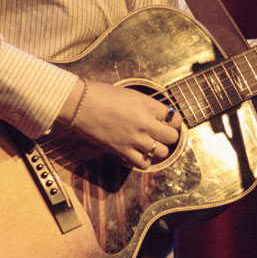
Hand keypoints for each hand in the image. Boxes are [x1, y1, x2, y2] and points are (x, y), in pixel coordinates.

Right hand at [62, 79, 180, 168]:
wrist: (81, 104)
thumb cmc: (102, 94)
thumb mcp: (131, 94)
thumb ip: (147, 106)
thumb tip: (157, 114)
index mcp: (149, 106)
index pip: (175, 118)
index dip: (174, 122)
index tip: (169, 123)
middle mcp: (145, 123)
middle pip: (172, 137)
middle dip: (169, 137)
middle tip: (162, 135)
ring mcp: (135, 139)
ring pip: (162, 152)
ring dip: (158, 150)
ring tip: (151, 145)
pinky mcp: (122, 150)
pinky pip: (143, 163)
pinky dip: (144, 161)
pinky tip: (139, 154)